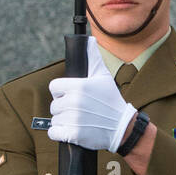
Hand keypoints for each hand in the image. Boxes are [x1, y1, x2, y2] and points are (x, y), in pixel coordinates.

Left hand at [47, 35, 136, 152]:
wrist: (122, 127)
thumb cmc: (111, 100)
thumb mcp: (103, 76)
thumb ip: (93, 57)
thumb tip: (89, 39)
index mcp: (78, 86)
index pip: (54, 87)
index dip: (61, 91)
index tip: (71, 95)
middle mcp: (74, 102)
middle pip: (54, 104)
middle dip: (64, 107)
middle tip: (78, 109)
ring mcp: (73, 119)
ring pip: (55, 119)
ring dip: (63, 121)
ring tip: (79, 120)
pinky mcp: (73, 135)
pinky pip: (53, 132)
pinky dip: (59, 133)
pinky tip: (71, 130)